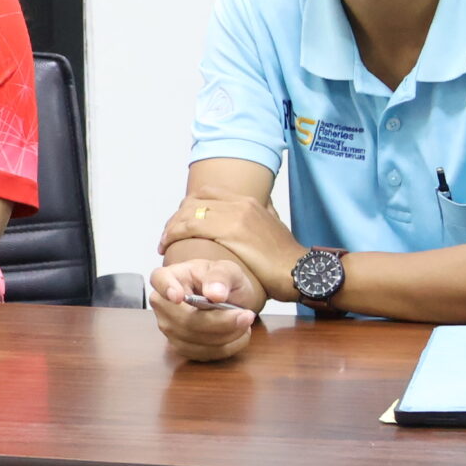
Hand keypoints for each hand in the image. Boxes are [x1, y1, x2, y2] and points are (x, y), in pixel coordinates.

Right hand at [149, 258, 264, 362]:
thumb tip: (215, 294)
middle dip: (220, 322)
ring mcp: (168, 326)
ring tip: (245, 322)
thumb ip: (221, 277)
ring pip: (195, 340)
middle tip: (247, 315)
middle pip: (184, 319)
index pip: (160, 280)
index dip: (167, 289)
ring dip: (227, 335)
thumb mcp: (228, 270)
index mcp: (170, 276)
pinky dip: (227, 347)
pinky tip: (239, 335)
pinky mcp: (180, 346)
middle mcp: (162, 303)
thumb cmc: (222, 280)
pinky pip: (203, 353)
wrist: (227, 298)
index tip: (178, 297)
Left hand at [158, 194, 303, 298]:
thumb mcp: (273, 226)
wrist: (300, 271)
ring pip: (189, 213)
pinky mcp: (231, 232)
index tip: (180, 223)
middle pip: (194, 200)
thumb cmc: (285, 258)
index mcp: (248, 201)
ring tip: (164, 241)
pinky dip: (174, 234)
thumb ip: (262, 214)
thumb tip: (260, 207)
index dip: (188, 207)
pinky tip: (168, 245)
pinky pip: (191, 227)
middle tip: (168, 233)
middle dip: (176, 216)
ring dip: (171, 226)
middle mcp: (240, 203)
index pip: (207, 194)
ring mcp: (235, 216)